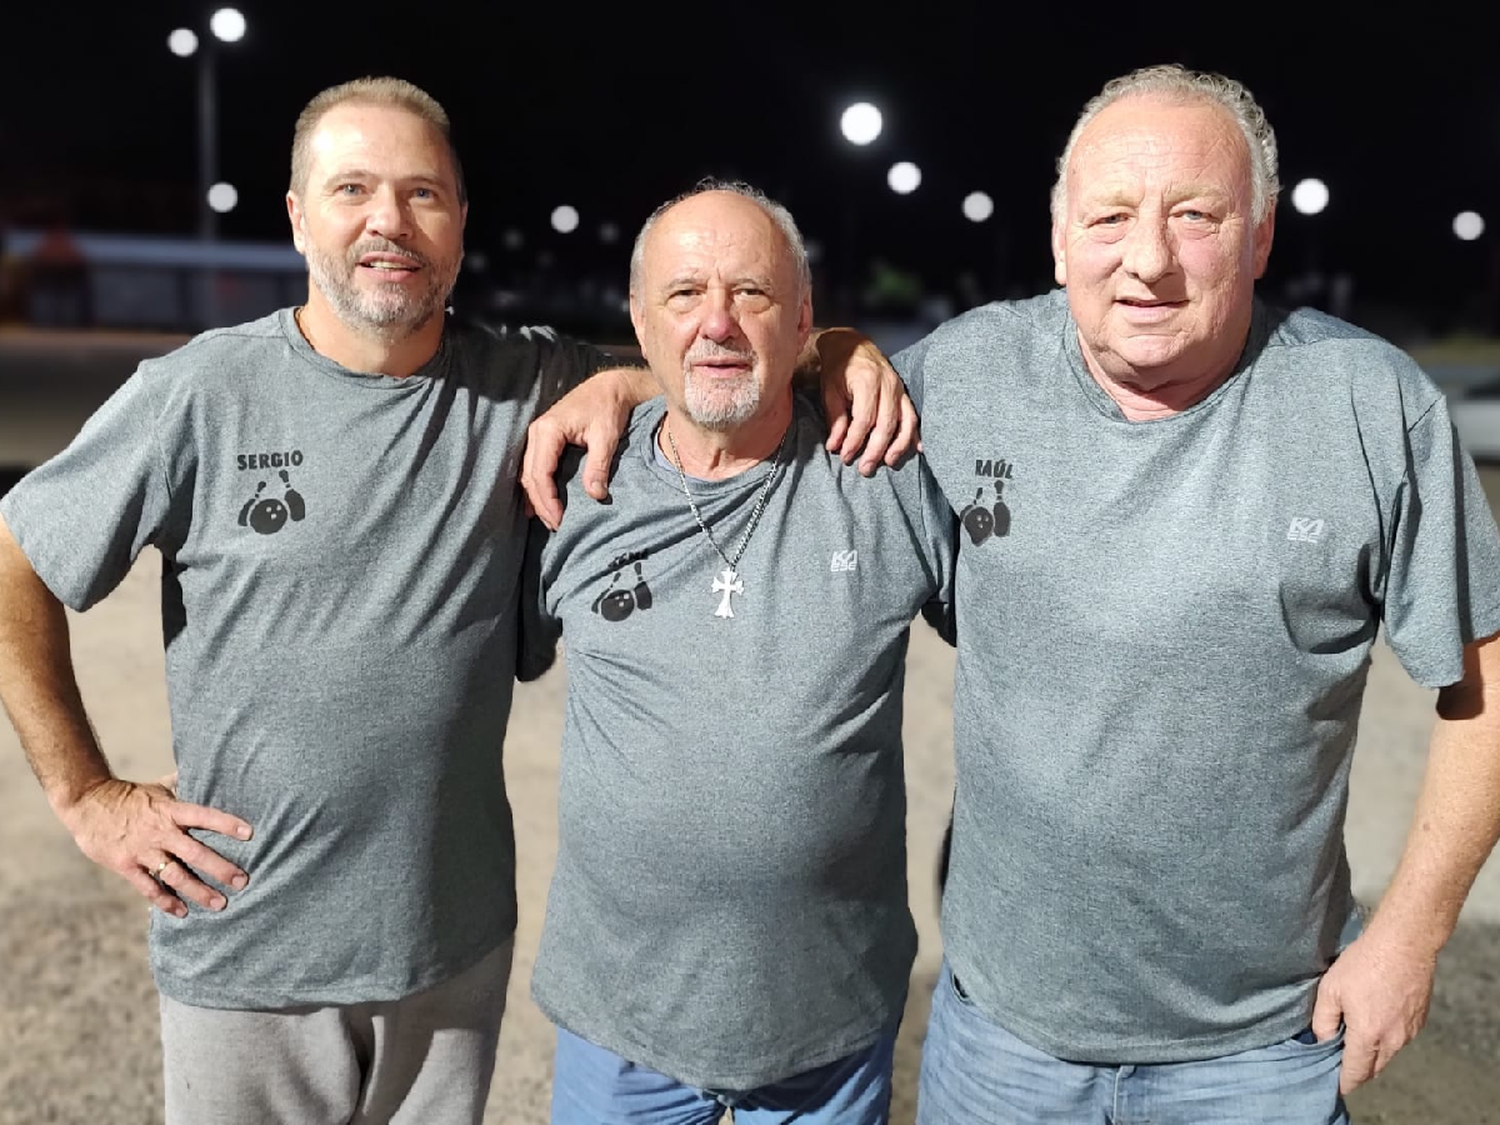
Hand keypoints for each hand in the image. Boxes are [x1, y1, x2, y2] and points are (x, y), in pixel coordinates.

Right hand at [57, 777, 252, 918]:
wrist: (87, 803)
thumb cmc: (129, 796)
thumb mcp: (157, 788)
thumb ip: (182, 786)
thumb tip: (205, 771)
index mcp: (170, 810)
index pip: (204, 816)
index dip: (226, 823)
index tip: (249, 833)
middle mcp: (160, 831)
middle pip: (195, 852)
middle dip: (220, 868)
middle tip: (242, 881)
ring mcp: (142, 850)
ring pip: (175, 875)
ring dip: (198, 891)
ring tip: (219, 903)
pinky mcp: (125, 865)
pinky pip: (149, 887)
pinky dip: (166, 901)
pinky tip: (182, 912)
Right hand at [521, 368, 646, 530]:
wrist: (610, 387)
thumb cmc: (608, 406)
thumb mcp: (606, 436)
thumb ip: (598, 465)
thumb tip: (595, 495)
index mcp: (548, 430)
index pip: (540, 473)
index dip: (547, 500)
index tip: (559, 520)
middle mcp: (537, 432)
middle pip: (530, 476)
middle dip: (541, 504)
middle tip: (556, 526)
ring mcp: (537, 434)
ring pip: (528, 472)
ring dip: (537, 498)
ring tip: (550, 519)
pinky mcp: (544, 438)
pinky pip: (533, 466)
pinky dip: (536, 486)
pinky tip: (539, 505)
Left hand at [814, 328, 919, 474]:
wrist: (851, 344)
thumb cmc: (838, 368)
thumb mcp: (830, 391)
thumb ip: (835, 419)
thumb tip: (835, 446)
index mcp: (867, 381)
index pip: (864, 419)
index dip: (855, 441)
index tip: (845, 456)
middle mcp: (888, 384)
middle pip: (886, 424)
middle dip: (876, 450)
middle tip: (865, 469)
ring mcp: (899, 388)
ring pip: (905, 421)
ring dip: (898, 445)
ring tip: (889, 463)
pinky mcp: (904, 392)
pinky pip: (913, 415)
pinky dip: (914, 434)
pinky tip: (916, 449)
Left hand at [1310, 930, 1434, 1093]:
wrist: (1404, 944)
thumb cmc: (1364, 964)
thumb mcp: (1331, 989)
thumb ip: (1324, 1021)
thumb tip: (1322, 1041)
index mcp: (1369, 1036)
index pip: (1356, 1073)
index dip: (1344, 1082)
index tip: (1333, 1085)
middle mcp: (1394, 1041)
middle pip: (1374, 1068)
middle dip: (1357, 1070)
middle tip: (1339, 1062)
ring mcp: (1410, 1032)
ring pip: (1388, 1054)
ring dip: (1372, 1053)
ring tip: (1353, 1038)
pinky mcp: (1419, 1021)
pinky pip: (1400, 1039)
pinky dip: (1386, 1038)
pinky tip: (1374, 1020)